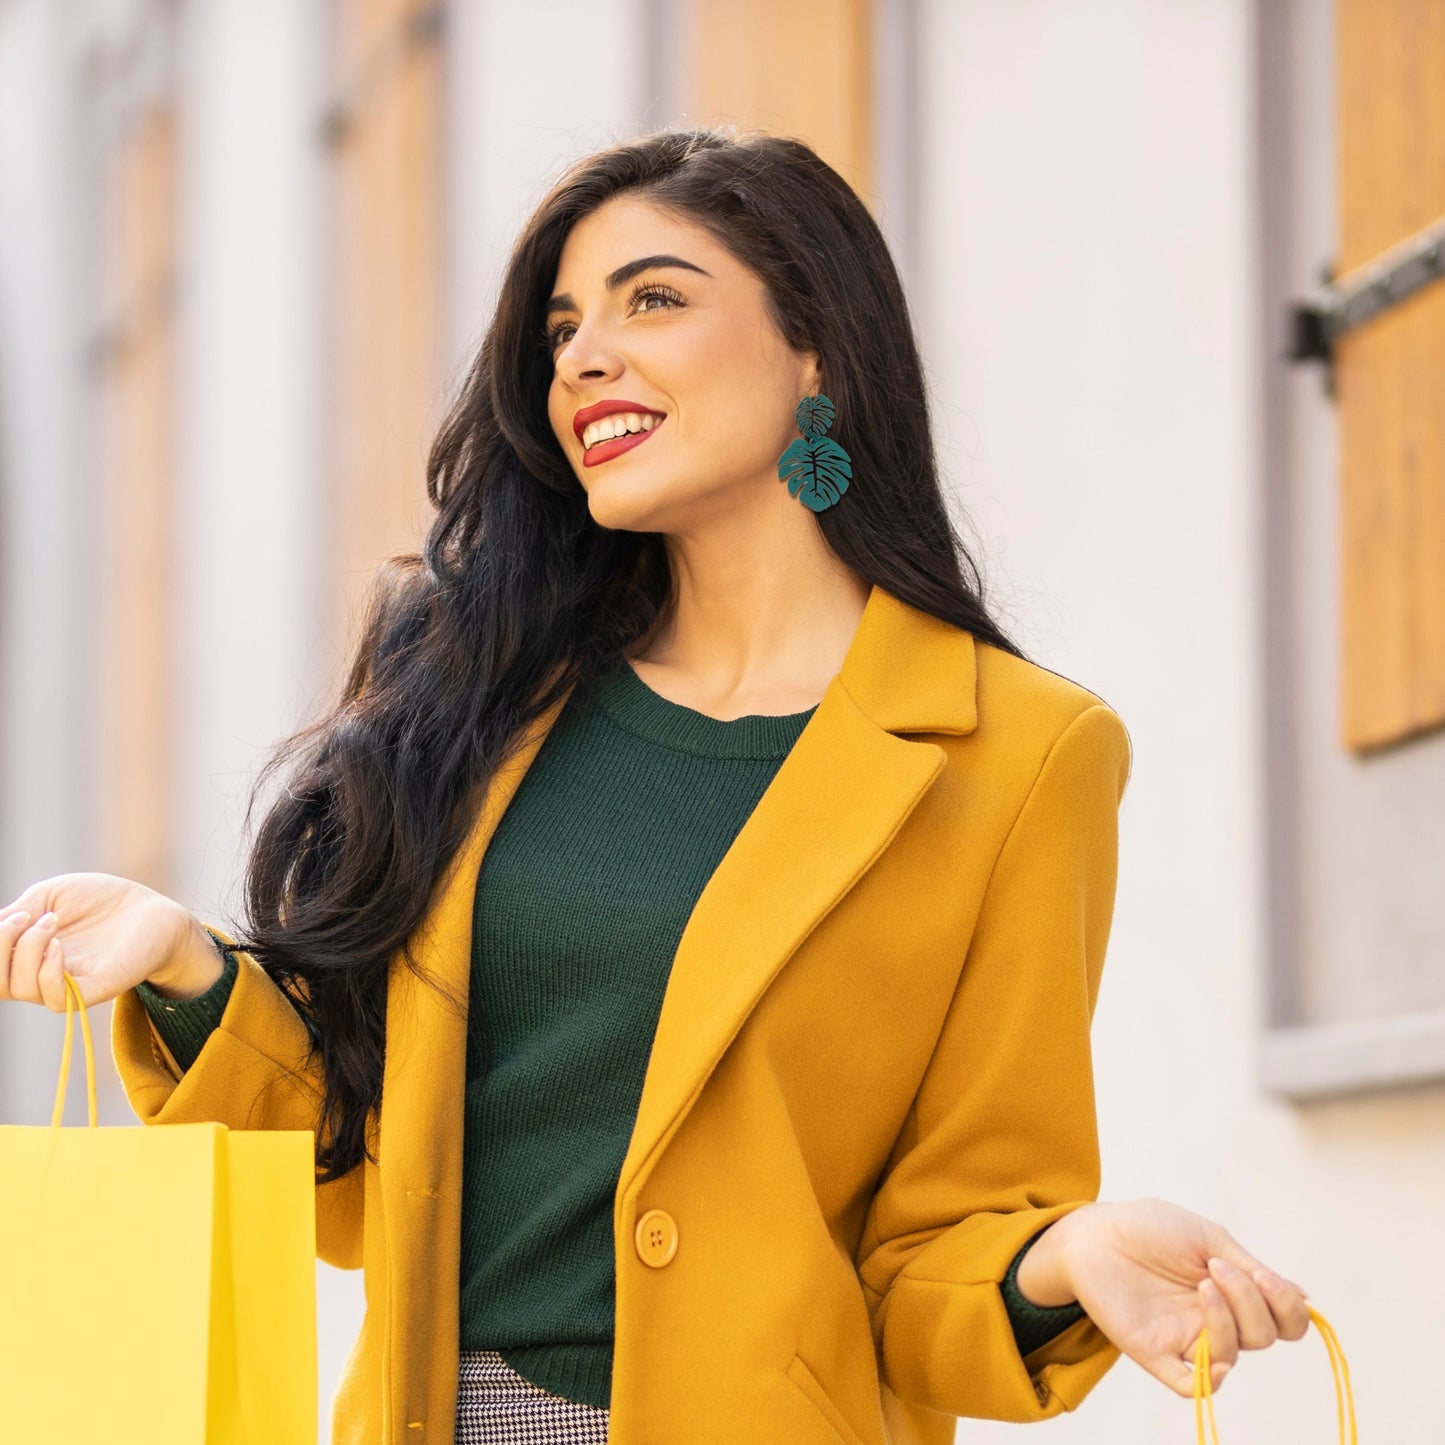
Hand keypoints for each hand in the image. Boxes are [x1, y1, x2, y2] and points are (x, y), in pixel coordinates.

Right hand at [0, 872, 202, 1010]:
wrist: (152, 907)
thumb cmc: (101, 900)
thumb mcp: (49, 896)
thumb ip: (16, 914)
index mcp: (27, 955)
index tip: (16, 915)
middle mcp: (41, 974)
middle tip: (26, 918)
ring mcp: (66, 984)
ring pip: (20, 989)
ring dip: (27, 949)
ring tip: (53, 923)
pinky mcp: (92, 991)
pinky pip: (54, 999)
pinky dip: (48, 972)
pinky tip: (59, 947)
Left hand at [1053, 1198, 1312, 1397]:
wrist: (1096, 1231)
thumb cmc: (1150, 1228)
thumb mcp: (1209, 1239)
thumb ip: (1252, 1271)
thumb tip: (1306, 1299)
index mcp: (1234, 1293)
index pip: (1283, 1322)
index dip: (1287, 1307)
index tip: (1266, 1278)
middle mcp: (1215, 1320)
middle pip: (1262, 1336)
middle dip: (1250, 1302)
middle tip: (1216, 1269)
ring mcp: (1187, 1338)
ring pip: (1232, 1356)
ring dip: (1228, 1321)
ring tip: (1204, 1282)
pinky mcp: (1156, 1353)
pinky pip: (1192, 1385)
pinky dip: (1211, 1381)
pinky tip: (1217, 1360)